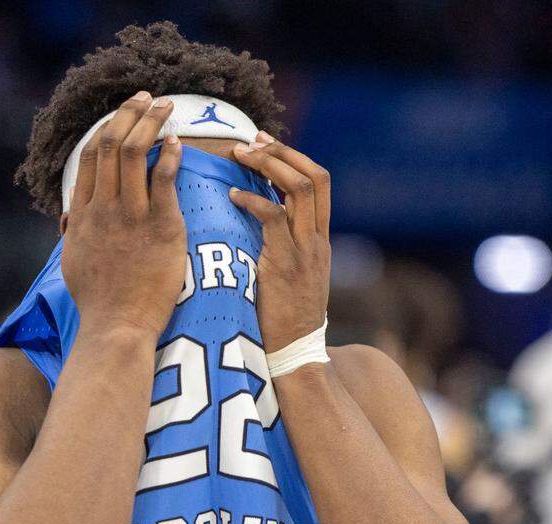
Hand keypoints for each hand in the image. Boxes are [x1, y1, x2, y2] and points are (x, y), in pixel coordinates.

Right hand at [62, 92, 185, 342]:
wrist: (117, 326)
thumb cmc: (98, 302)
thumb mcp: (73, 263)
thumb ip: (74, 234)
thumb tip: (71, 220)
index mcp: (83, 214)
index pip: (91, 157)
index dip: (107, 128)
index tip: (122, 114)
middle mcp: (103, 208)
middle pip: (112, 144)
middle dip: (130, 113)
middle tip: (148, 98)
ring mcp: (131, 216)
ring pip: (136, 152)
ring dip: (152, 123)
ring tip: (167, 108)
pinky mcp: (160, 227)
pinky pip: (164, 180)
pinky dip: (170, 156)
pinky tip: (177, 143)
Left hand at [229, 132, 330, 353]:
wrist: (293, 354)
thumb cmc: (282, 319)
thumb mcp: (291, 278)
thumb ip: (281, 249)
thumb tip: (253, 227)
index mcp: (320, 239)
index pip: (320, 183)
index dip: (293, 157)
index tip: (264, 144)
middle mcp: (317, 240)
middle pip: (315, 177)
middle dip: (282, 152)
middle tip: (250, 141)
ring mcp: (305, 251)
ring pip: (300, 190)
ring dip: (269, 166)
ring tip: (240, 157)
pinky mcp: (286, 265)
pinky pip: (274, 219)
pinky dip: (253, 201)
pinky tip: (231, 196)